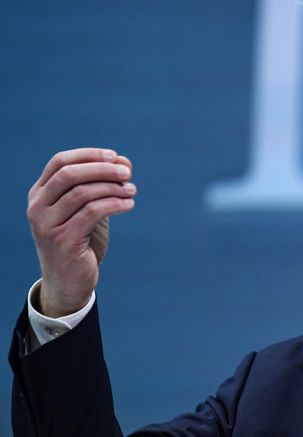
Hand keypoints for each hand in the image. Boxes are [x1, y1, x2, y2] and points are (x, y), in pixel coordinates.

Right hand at [27, 148, 136, 316]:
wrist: (69, 281)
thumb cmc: (80, 241)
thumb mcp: (87, 209)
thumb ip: (100, 186)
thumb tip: (124, 162)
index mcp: (39, 194)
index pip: (60, 161)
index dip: (89, 155)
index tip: (115, 156)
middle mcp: (37, 207)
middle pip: (69, 174)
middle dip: (103, 169)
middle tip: (127, 173)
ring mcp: (46, 224)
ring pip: (82, 193)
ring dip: (112, 188)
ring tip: (132, 190)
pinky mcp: (62, 241)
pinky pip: (92, 212)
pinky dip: (114, 204)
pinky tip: (129, 204)